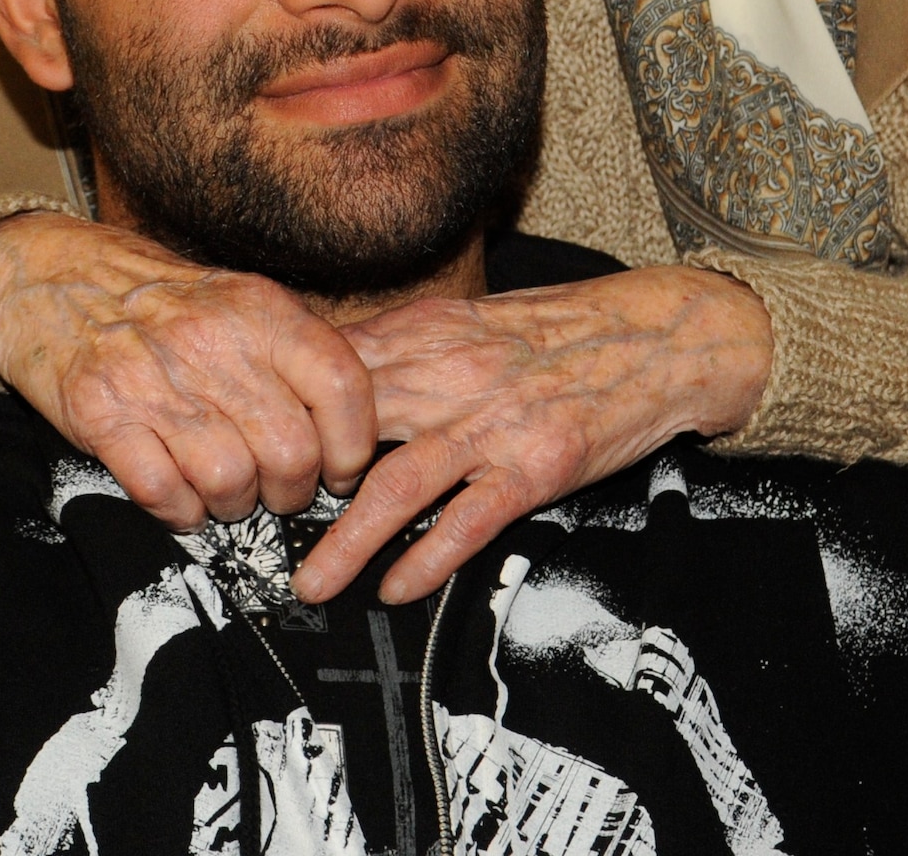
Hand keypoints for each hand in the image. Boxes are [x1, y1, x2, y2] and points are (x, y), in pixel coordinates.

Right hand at [0, 211, 376, 529]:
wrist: (54, 279)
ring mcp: (154, 379)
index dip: (353, 445)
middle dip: (291, 490)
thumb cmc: (161, 302)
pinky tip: (182, 494)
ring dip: (235, 504)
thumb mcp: (239, 299)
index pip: (342, 386)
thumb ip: (293, 352)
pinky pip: (165, 495)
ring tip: (226, 488)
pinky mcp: (101, 415)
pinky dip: (181, 511)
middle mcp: (212, 340)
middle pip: (292, 452)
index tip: (340, 468)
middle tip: (276, 487)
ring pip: (233, 483)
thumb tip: (354, 423)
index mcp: (259, 308)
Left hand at [293, 265, 772, 605]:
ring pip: (398, 483)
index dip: (282, 414)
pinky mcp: (537, 464)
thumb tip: (332, 372)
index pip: (331, 371)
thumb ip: (408, 347)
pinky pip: (469, 519)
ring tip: (310, 583)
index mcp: (431, 330)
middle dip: (294, 485)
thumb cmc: (563, 330)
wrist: (660, 334)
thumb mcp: (475, 319)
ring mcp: (495, 421)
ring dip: (345, 540)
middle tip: (252, 531)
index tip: (247, 450)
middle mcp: (453, 372)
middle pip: (348, 431)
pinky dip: (426, 559)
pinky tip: (395, 588)